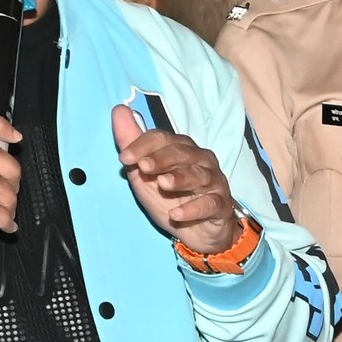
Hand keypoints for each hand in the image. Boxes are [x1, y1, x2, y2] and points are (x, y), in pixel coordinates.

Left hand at [111, 105, 238, 249]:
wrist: (195, 231)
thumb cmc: (170, 198)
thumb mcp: (144, 172)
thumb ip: (132, 143)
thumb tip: (119, 110)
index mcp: (181, 150)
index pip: (163, 138)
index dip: (143, 144)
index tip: (124, 158)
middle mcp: (201, 161)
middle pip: (183, 153)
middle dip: (162, 158)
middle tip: (143, 166)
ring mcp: (214, 183)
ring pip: (200, 175)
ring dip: (181, 178)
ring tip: (163, 184)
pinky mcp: (222, 206)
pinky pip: (211, 204)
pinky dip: (194, 209)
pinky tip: (176, 214)